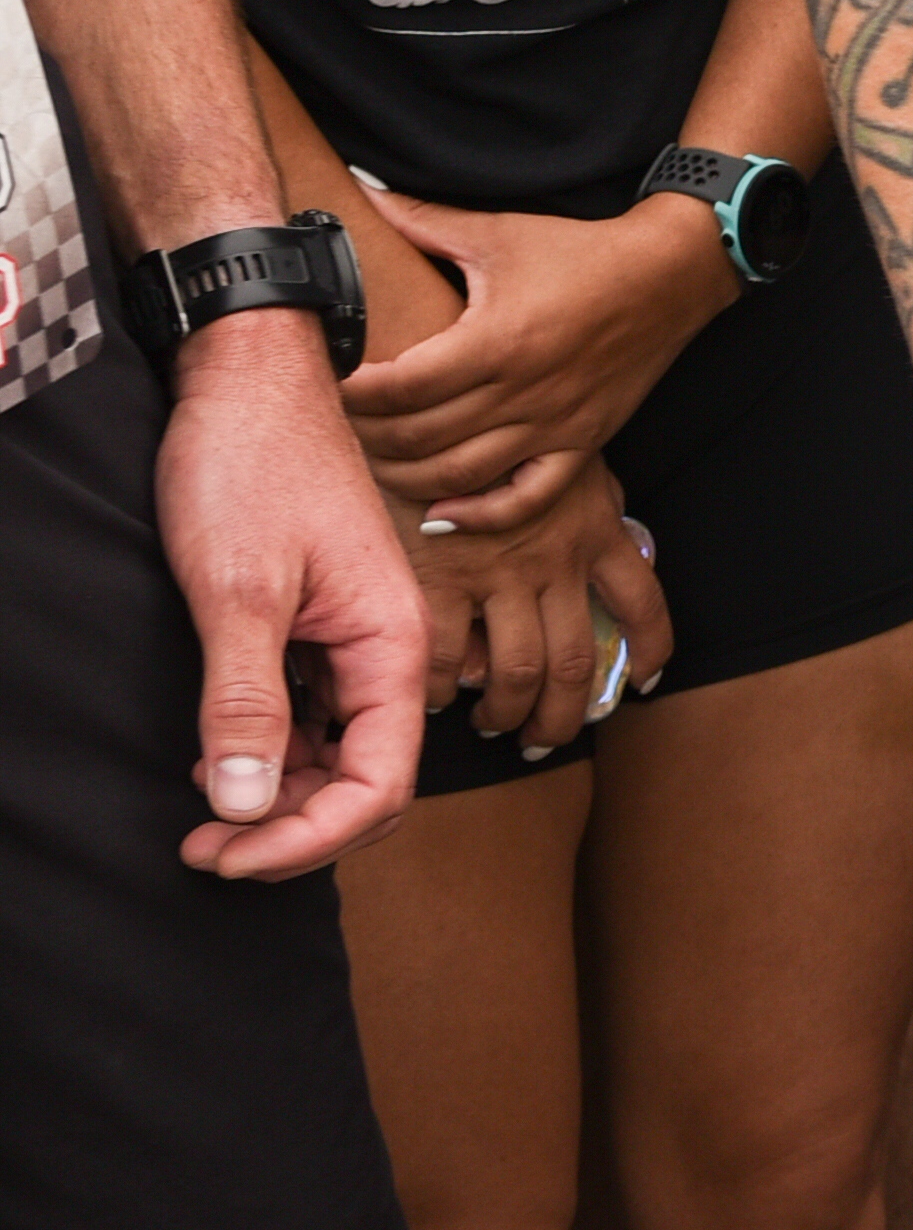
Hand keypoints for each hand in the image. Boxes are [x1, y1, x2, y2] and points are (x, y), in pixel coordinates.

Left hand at [150, 309, 426, 873]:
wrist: (242, 374)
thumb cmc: (249, 463)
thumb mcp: (235, 591)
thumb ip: (244, 703)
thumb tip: (245, 808)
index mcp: (393, 643)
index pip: (381, 786)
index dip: (308, 838)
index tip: (228, 854)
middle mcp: (388, 650)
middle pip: (366, 783)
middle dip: (290, 832)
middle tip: (203, 850)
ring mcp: (354, 640)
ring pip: (338, 756)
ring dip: (279, 798)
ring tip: (202, 807)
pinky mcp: (319, 626)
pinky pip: (314, 716)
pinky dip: (272, 751)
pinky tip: (216, 751)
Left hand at [345, 179, 726, 514]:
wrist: (670, 275)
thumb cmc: (580, 252)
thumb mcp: (498, 231)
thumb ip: (422, 218)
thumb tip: (362, 189)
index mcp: (495, 340)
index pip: (401, 386)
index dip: (353, 392)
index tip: (328, 381)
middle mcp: (522, 392)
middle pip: (420, 438)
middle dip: (368, 436)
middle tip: (339, 425)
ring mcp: (554, 425)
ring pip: (462, 475)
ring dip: (408, 478)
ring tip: (375, 464)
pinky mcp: (581, 443)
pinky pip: (528, 497)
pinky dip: (482, 513)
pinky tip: (444, 512)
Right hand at [425, 451, 671, 764]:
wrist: (430, 398)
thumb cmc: (497, 424)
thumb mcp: (568, 451)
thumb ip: (592, 498)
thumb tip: (608, 534)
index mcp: (593, 528)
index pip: (642, 604)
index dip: (649, 650)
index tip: (646, 680)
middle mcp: (553, 560)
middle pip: (573, 663)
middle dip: (562, 717)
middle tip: (544, 737)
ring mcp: (495, 572)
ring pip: (518, 674)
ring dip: (508, 713)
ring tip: (494, 724)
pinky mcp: (436, 576)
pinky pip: (446, 659)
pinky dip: (442, 690)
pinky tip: (436, 698)